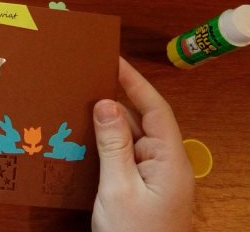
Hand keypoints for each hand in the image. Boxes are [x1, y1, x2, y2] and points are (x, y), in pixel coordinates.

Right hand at [92, 57, 193, 231]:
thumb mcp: (119, 188)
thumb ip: (114, 144)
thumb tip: (106, 103)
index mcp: (169, 160)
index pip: (156, 109)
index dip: (135, 82)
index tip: (113, 60)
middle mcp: (165, 164)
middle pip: (143, 121)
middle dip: (117, 98)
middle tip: (88, 77)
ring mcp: (153, 177)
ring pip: (131, 138)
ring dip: (108, 122)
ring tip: (80, 101)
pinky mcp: (141, 188)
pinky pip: (124, 156)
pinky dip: (106, 143)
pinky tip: (85, 136)